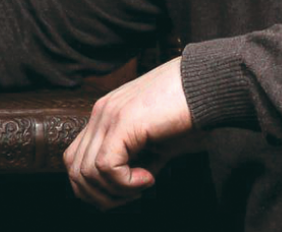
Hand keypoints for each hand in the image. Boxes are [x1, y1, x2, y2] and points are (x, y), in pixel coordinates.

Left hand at [63, 57, 195, 209]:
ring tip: (144, 183)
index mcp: (105, 115)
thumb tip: (129, 187)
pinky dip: (125, 182)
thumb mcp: (157, 143)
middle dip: (101, 195)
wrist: (207, 85)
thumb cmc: (189, 112)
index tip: (128, 191)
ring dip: (115, 191)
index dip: (95, 186)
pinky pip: (105, 166)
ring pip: (86, 172)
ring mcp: (108, 115)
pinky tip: (149, 177)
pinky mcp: (122, 122)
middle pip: (74, 169)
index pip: (75, 159)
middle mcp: (100, 113)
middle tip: (132, 195)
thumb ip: (139, 160)